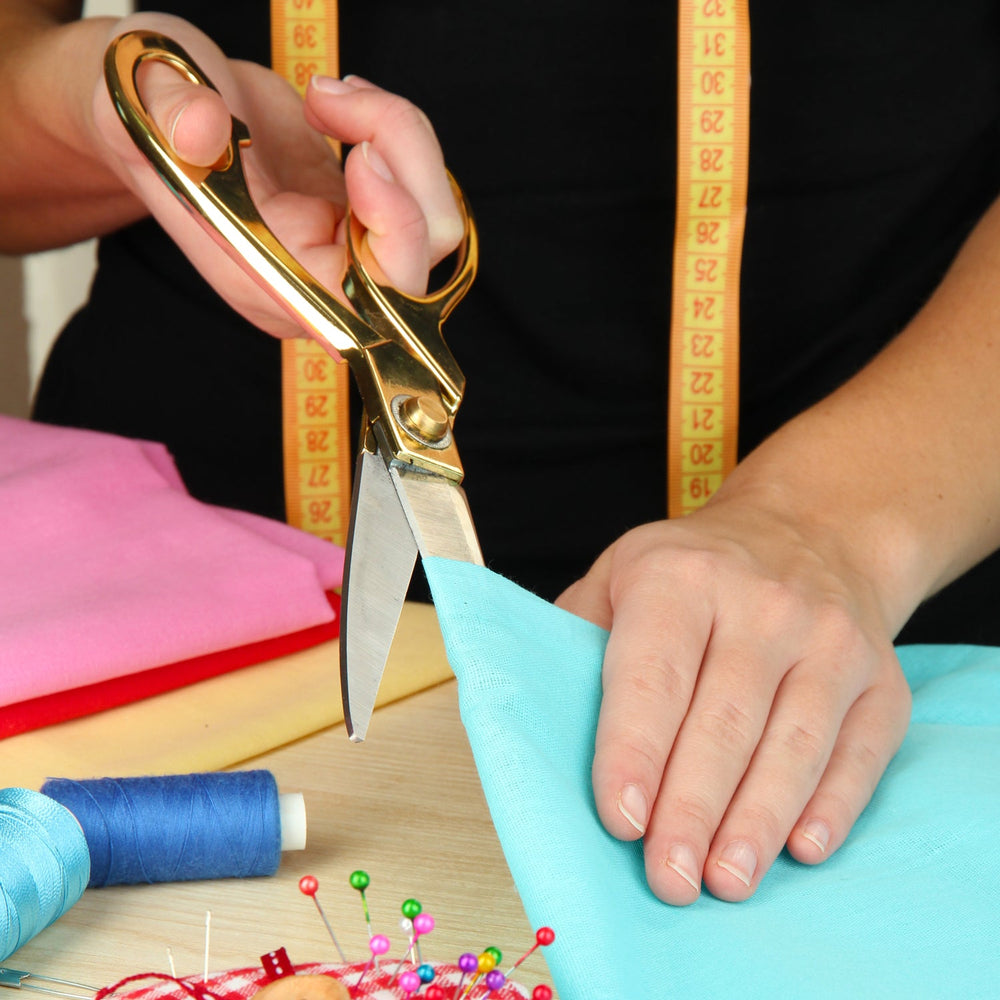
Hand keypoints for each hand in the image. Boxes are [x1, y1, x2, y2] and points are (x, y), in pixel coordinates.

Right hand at [90, 13, 460, 339]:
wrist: (162, 106)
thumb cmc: (146, 114)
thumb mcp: (136, 96)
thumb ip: (165, 113)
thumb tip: (201, 128)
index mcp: (265, 281)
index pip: (363, 307)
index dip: (391, 239)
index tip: (365, 156)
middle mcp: (316, 282)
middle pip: (418, 258)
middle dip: (406, 163)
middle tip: (340, 101)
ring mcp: (346, 252)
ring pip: (434, 222)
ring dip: (402, 136)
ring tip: (331, 95)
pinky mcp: (366, 219)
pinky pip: (423, 193)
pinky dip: (400, 135)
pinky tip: (347, 106)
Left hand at [556, 485, 911, 903]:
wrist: (808, 531)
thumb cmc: (694, 570)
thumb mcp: (618, 574)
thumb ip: (577, 637)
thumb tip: (540, 724)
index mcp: (678, 577)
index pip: (652, 675)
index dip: (635, 751)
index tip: (621, 821)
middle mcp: (760, 603)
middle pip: (724, 720)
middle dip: (692, 808)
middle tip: (668, 878)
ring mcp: (828, 638)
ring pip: (794, 742)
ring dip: (758, 820)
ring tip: (726, 880)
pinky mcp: (880, 677)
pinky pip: (860, 749)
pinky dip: (834, 804)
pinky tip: (803, 848)